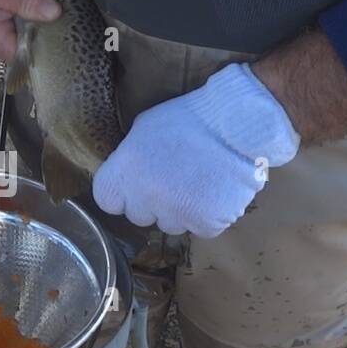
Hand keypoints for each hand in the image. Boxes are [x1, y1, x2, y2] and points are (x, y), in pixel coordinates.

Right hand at [0, 0, 60, 61]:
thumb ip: (30, 3)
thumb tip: (53, 14)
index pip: (20, 56)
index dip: (39, 44)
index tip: (54, 28)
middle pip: (19, 50)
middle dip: (35, 33)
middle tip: (45, 12)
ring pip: (17, 39)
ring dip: (29, 25)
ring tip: (31, 6)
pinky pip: (12, 30)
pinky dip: (21, 20)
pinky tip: (23, 7)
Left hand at [92, 63, 301, 237]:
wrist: (238, 122)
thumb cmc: (189, 119)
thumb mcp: (144, 130)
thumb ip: (129, 159)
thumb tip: (127, 176)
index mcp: (125, 173)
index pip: (108, 200)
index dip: (123, 193)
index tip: (137, 183)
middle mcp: (145, 198)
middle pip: (139, 216)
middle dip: (152, 203)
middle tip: (174, 179)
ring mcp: (176, 214)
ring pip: (171, 224)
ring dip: (181, 210)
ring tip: (199, 182)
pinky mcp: (206, 224)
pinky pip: (201, 228)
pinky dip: (209, 215)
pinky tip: (216, 191)